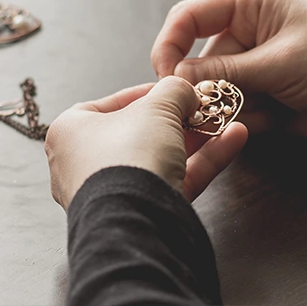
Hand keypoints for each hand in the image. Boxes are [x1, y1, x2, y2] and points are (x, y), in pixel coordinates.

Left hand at [45, 76, 247, 210]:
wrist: (135, 218)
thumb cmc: (128, 155)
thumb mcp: (156, 108)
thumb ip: (174, 90)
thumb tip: (186, 90)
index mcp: (72, 131)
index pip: (115, 103)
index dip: (151, 93)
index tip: (177, 89)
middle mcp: (87, 162)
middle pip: (144, 131)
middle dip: (182, 118)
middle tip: (205, 107)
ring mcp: (116, 190)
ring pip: (164, 156)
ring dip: (199, 137)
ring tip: (227, 120)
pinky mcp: (145, 210)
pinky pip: (177, 178)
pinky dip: (205, 159)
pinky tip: (234, 139)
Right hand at [151, 0, 306, 141]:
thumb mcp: (281, 63)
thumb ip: (225, 72)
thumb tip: (175, 79)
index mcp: (247, 4)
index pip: (187, 17)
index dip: (169, 46)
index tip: (165, 80)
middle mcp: (244, 32)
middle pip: (197, 61)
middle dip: (203, 89)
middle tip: (215, 110)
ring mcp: (253, 65)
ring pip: (214, 91)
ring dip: (228, 108)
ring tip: (265, 111)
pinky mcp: (261, 93)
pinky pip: (233, 109)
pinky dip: (246, 120)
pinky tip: (278, 118)